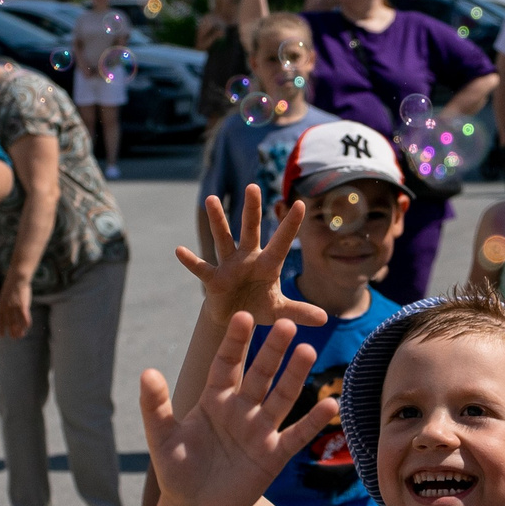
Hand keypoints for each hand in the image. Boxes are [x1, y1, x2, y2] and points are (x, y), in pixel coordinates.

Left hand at [0, 279, 32, 339]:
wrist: (17, 278)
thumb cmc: (12, 287)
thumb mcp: (5, 296)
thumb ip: (5, 305)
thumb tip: (7, 312)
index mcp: (0, 306)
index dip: (0, 328)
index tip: (1, 335)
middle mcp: (6, 308)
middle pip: (8, 323)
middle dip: (11, 331)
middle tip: (14, 338)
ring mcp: (14, 307)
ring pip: (16, 322)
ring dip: (19, 330)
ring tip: (21, 335)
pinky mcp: (22, 305)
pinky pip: (24, 317)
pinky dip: (26, 323)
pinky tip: (28, 327)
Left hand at [142, 312, 337, 505]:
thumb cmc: (177, 471)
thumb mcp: (161, 438)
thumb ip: (155, 406)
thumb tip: (146, 372)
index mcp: (214, 399)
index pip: (226, 363)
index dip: (235, 342)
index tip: (243, 316)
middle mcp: (241, 409)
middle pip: (260, 374)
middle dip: (272, 350)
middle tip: (285, 323)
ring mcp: (260, 431)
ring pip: (281, 397)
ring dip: (295, 375)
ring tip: (307, 350)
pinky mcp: (273, 455)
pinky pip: (296, 435)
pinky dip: (313, 421)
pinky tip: (330, 404)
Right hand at [175, 186, 328, 329]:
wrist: (235, 319)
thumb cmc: (259, 307)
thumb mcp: (280, 311)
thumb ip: (299, 311)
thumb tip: (325, 318)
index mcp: (268, 264)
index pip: (282, 242)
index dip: (290, 225)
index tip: (300, 203)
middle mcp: (249, 258)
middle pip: (251, 230)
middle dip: (252, 209)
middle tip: (253, 186)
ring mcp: (229, 265)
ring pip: (223, 239)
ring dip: (218, 220)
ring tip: (212, 199)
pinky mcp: (213, 279)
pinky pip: (201, 268)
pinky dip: (191, 261)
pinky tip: (179, 250)